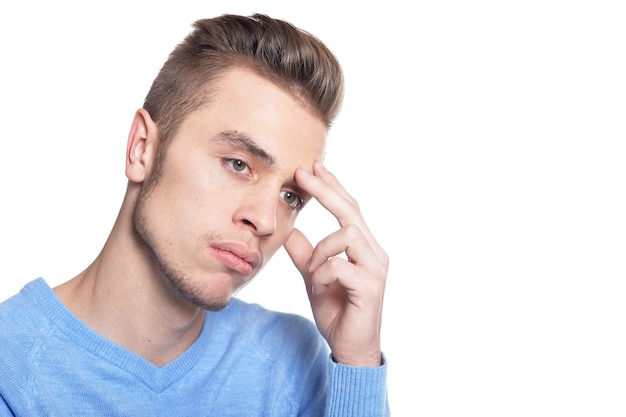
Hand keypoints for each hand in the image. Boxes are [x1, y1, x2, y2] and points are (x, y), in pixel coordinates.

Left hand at [284, 162, 388, 366]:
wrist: (350, 348)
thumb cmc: (337, 312)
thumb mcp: (314, 278)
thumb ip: (304, 256)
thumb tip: (291, 232)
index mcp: (364, 248)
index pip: (349, 210)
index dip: (332, 187)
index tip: (313, 168)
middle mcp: (374, 253)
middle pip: (351, 212)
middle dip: (327, 190)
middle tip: (304, 172)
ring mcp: (375, 268)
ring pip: (347, 234)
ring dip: (321, 249)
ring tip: (311, 270)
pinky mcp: (371, 286)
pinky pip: (339, 265)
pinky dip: (322, 273)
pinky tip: (318, 286)